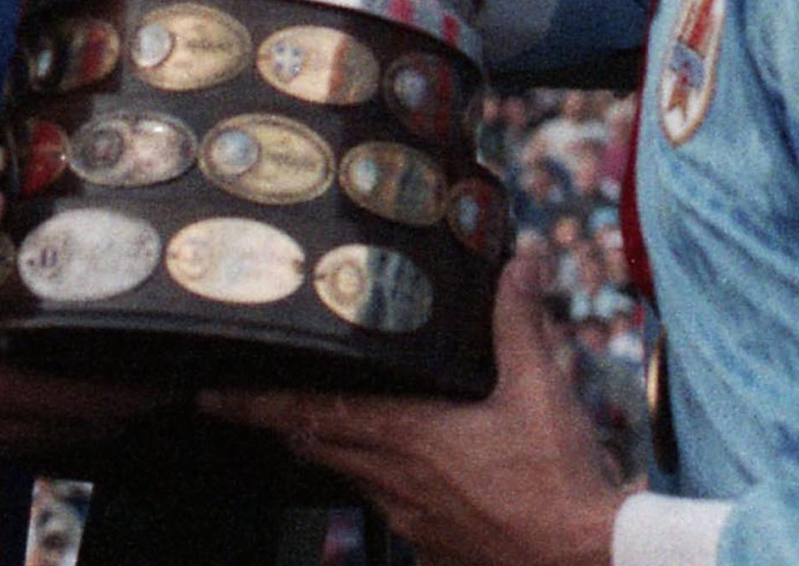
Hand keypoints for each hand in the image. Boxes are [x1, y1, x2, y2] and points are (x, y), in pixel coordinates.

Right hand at [0, 189, 164, 463]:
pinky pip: (12, 444)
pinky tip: (38, 410)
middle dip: (121, 409)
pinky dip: (42, 426)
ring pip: (45, 439)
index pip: (83, 401)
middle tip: (158, 387)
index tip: (171, 384)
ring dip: (83, 420)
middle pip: (76, 428)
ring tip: (114, 397)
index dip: (132, 395)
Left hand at [203, 256, 623, 565]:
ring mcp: (412, 518)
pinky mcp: (434, 544)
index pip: (313, 414)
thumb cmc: (559, 481)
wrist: (586, 561)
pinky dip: (378, 480)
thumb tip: (521, 262)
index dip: (257, 404)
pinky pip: (388, 506)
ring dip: (327, 448)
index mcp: (409, 437)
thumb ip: (520, 321)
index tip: (211, 395)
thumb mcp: (541, 388)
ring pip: (350, 475)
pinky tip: (396, 470)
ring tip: (309, 423)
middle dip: (276, 420)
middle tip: (236, 400)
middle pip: (315, 445)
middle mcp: (396, 479)